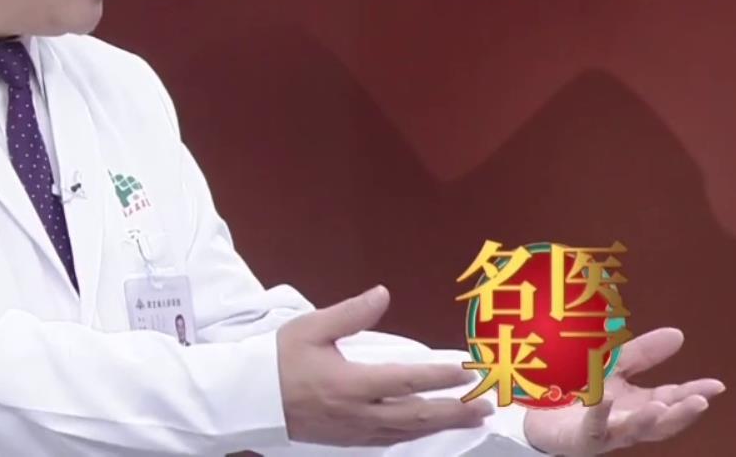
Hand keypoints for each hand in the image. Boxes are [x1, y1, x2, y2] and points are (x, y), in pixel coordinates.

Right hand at [276, 285, 491, 446]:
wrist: (250, 398)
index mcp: (350, 383)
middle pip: (417, 416)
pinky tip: (428, 427)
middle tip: (485, 405)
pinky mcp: (348, 440)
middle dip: (455, 410)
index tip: (466, 371)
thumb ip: (350, 313)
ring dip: (442, 425)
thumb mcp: (310, 328)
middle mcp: (358, 413)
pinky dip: (415, 434)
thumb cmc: (278, 359)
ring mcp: (354, 431)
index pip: (406, 381)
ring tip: (470, 418)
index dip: (440, 377)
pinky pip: (390, 440)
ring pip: (408, 432)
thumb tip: (382, 294)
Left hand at [523, 327, 723, 453]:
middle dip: (682, 413)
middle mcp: (629, 422)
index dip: (695, 393)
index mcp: (641, 404)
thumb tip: (679, 334)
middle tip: (700, 402)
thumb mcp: (617, 367)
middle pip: (661, 422)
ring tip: (660, 407)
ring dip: (647, 421)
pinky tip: (606, 397)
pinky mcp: (583, 438)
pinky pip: (592, 426)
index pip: (673, 398)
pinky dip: (600, 412)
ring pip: (633, 431)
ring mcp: (607, 432)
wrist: (543, 414)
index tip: (716, 385)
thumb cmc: (586, 392)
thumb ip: (644, 353)